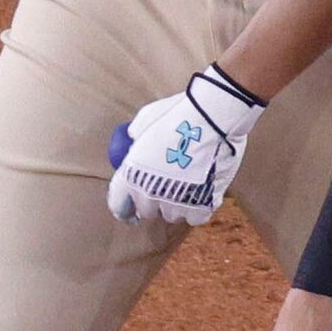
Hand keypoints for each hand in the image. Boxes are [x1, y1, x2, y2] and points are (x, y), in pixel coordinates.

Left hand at [106, 62, 264, 225]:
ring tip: (189, 180)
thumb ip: (136, 136)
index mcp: (131, 175)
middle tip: (166, 181)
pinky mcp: (202, 207)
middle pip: (147, 210)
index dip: (125, 204)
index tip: (131, 203)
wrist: (212, 117)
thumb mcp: (145, 120)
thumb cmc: (178, 114)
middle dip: (154, 198)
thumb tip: (134, 140)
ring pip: (172, 214)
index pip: (119, 204)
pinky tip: (203, 189)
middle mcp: (149, 195)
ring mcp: (176, 204)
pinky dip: (198, 206)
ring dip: (176, 202)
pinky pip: (195, 216)